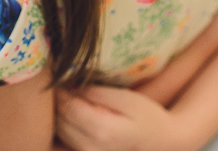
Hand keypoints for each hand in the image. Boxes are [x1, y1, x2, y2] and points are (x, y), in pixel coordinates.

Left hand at [56, 87, 185, 150]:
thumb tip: (74, 85)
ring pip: (59, 132)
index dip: (59, 89)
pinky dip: (62, 126)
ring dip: (57, 113)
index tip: (57, 73)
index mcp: (101, 130)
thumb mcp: (128, 99)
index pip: (68, 107)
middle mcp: (90, 147)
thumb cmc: (148, 118)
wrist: (162, 144)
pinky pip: (65, 142)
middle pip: (60, 121)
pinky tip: (70, 112)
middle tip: (56, 80)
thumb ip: (100, 93)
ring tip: (62, 93)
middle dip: (56, 100)